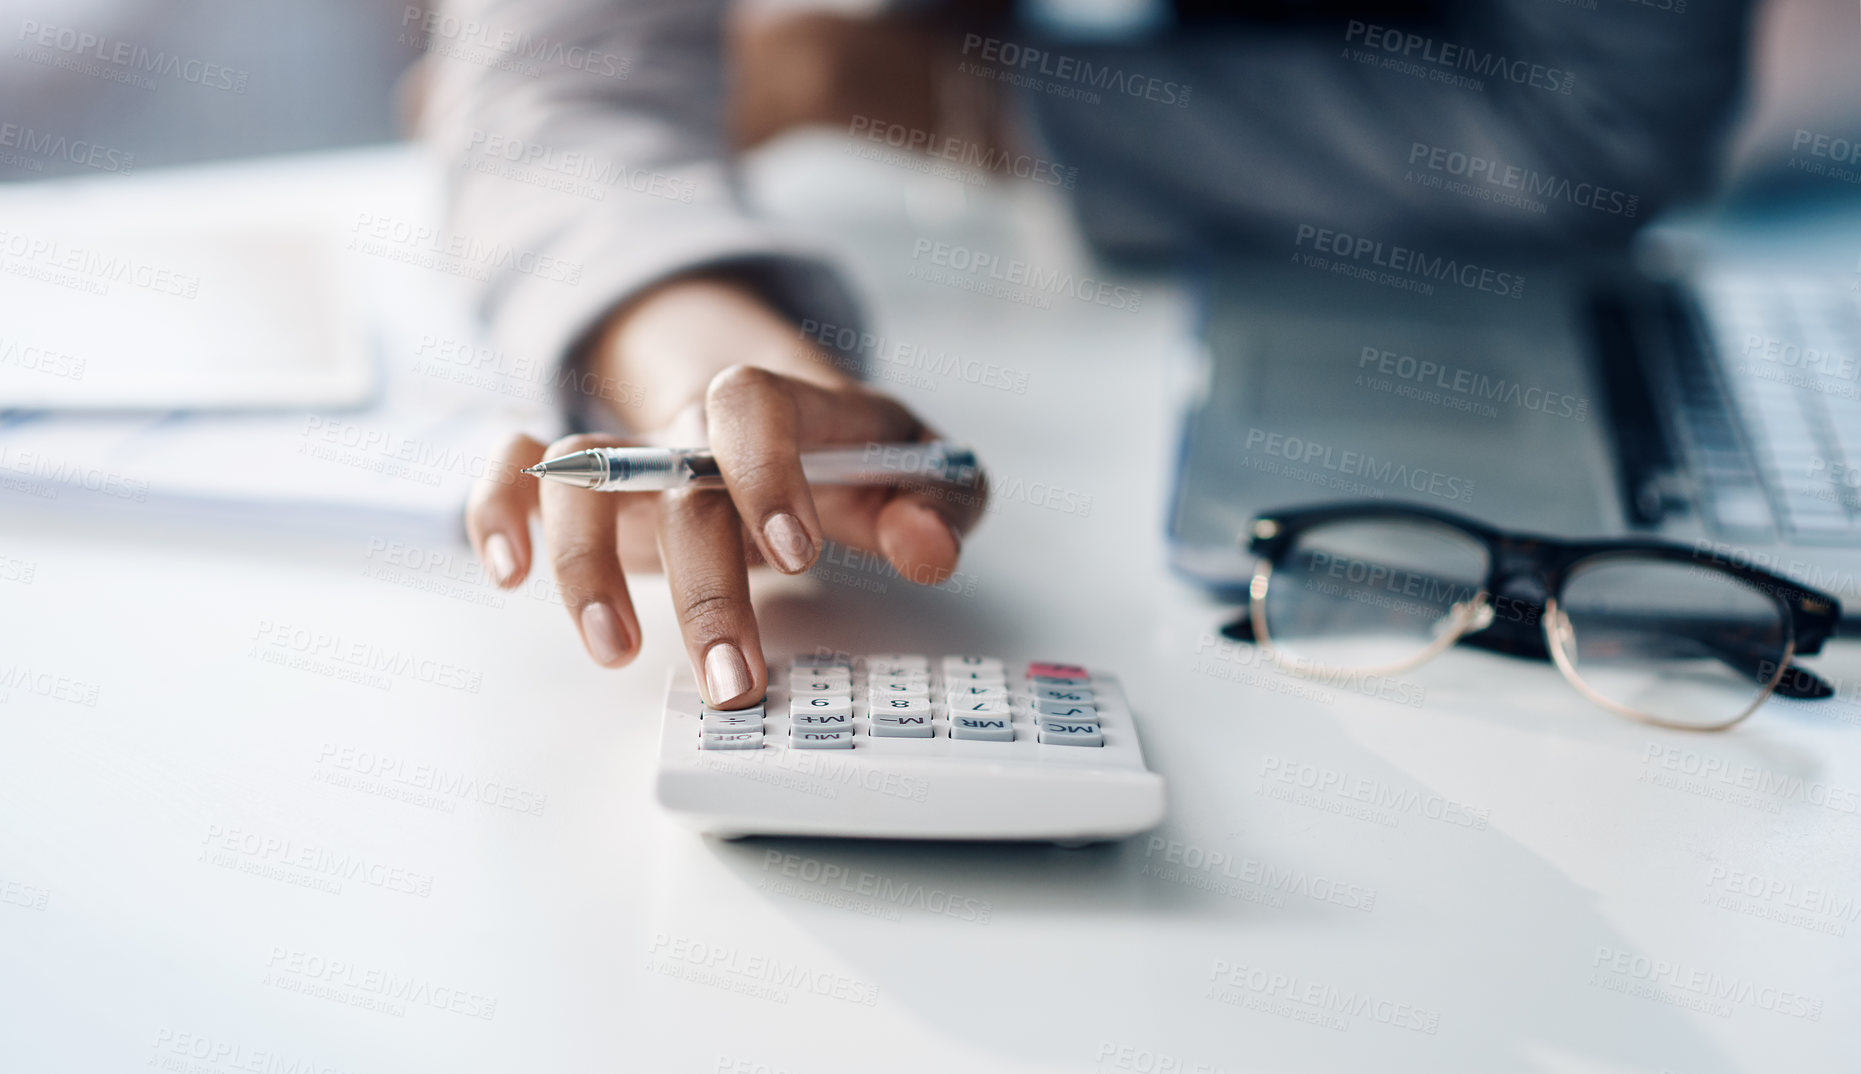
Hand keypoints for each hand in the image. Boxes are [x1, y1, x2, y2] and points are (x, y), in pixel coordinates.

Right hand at [465, 278, 984, 707]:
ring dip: (589, 565)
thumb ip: (938, 505)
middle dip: (706, 589)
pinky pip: (517, 466)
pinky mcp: (591, 488)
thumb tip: (928, 549)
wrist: (790, 419)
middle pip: (679, 482)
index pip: (752, 402)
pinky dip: (497, 508)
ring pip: (582, 475)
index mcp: (786, 410)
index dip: (763, 470)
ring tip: (614, 650)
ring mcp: (638, 454)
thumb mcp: (921, 472)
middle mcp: (698, 427)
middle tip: (734, 677)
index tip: (793, 555)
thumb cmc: (854, 457)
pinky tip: (508, 572)